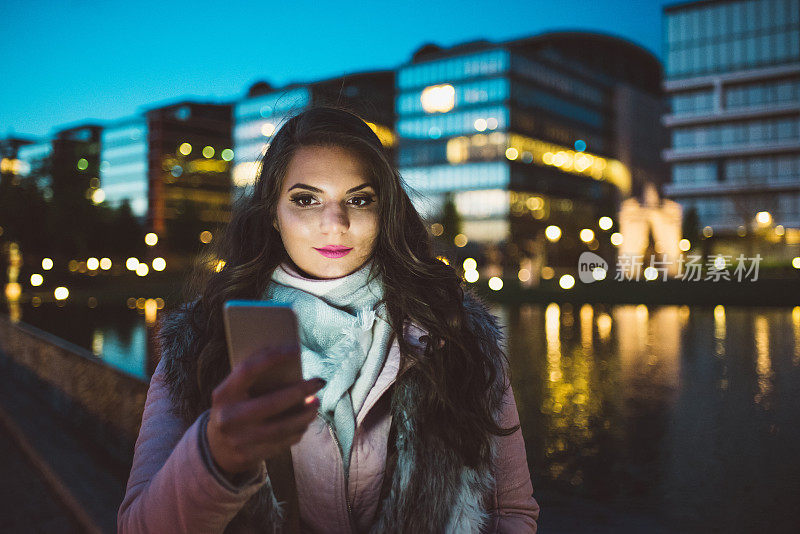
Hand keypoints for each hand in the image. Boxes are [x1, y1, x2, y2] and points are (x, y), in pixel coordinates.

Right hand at [205, 344, 324, 477]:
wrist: (216, 448)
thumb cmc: (234, 408)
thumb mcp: (234, 393)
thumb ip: (254, 380)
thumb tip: (292, 365)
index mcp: (223, 394)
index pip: (248, 370)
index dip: (273, 358)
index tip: (297, 350)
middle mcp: (229, 417)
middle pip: (272, 402)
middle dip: (300, 391)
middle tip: (319, 382)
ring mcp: (238, 439)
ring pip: (281, 427)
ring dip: (305, 415)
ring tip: (316, 404)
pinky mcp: (249, 455)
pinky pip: (281, 443)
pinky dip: (297, 432)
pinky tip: (304, 423)